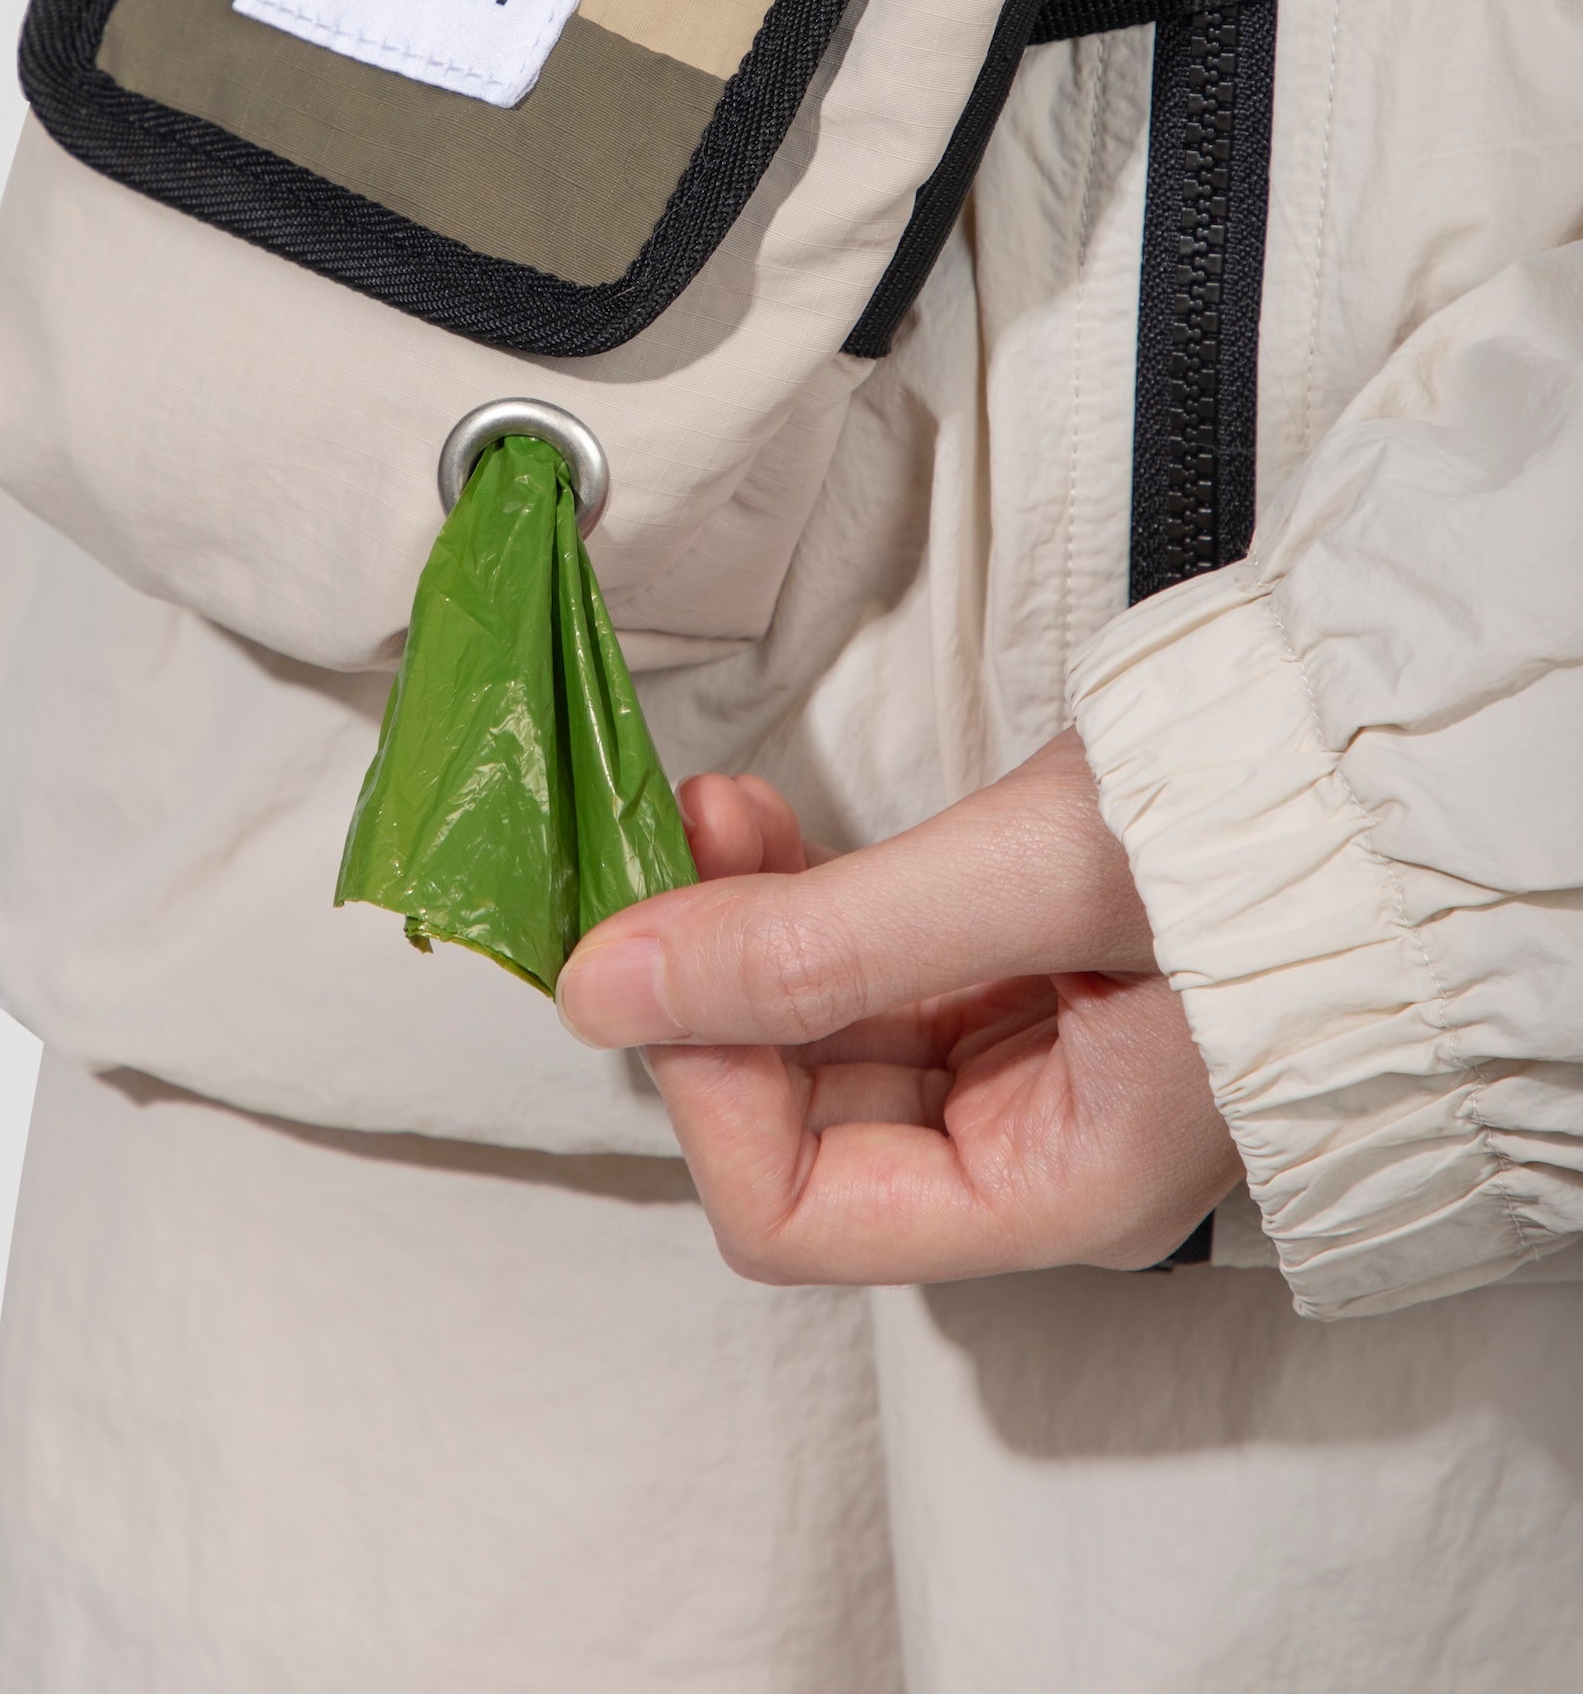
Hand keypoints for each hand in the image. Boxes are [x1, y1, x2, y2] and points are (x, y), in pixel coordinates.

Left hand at [555, 736, 1241, 1282]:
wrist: (1376, 769)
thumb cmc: (1264, 841)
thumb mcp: (1027, 879)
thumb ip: (814, 937)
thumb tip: (604, 983)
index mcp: (1053, 1188)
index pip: (797, 1213)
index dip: (707, 1081)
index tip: (662, 950)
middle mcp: (1027, 1153)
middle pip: (794, 1124)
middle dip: (712, 986)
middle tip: (668, 850)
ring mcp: (1022, 1069)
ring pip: (815, 1036)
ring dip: (742, 928)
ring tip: (714, 813)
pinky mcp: (1013, 985)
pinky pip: (864, 974)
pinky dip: (797, 902)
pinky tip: (759, 827)